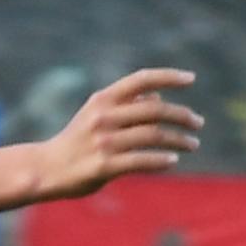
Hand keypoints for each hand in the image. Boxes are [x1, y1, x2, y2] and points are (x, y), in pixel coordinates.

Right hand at [30, 68, 201, 200]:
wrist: (46, 168)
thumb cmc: (77, 140)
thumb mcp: (96, 114)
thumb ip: (126, 104)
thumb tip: (159, 98)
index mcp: (103, 99)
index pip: (141, 79)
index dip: (168, 76)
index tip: (191, 78)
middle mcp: (104, 116)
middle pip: (155, 110)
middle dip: (183, 115)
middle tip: (199, 124)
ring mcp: (104, 142)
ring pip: (153, 136)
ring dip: (179, 139)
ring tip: (193, 144)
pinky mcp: (104, 166)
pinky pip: (142, 161)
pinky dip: (161, 159)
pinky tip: (172, 160)